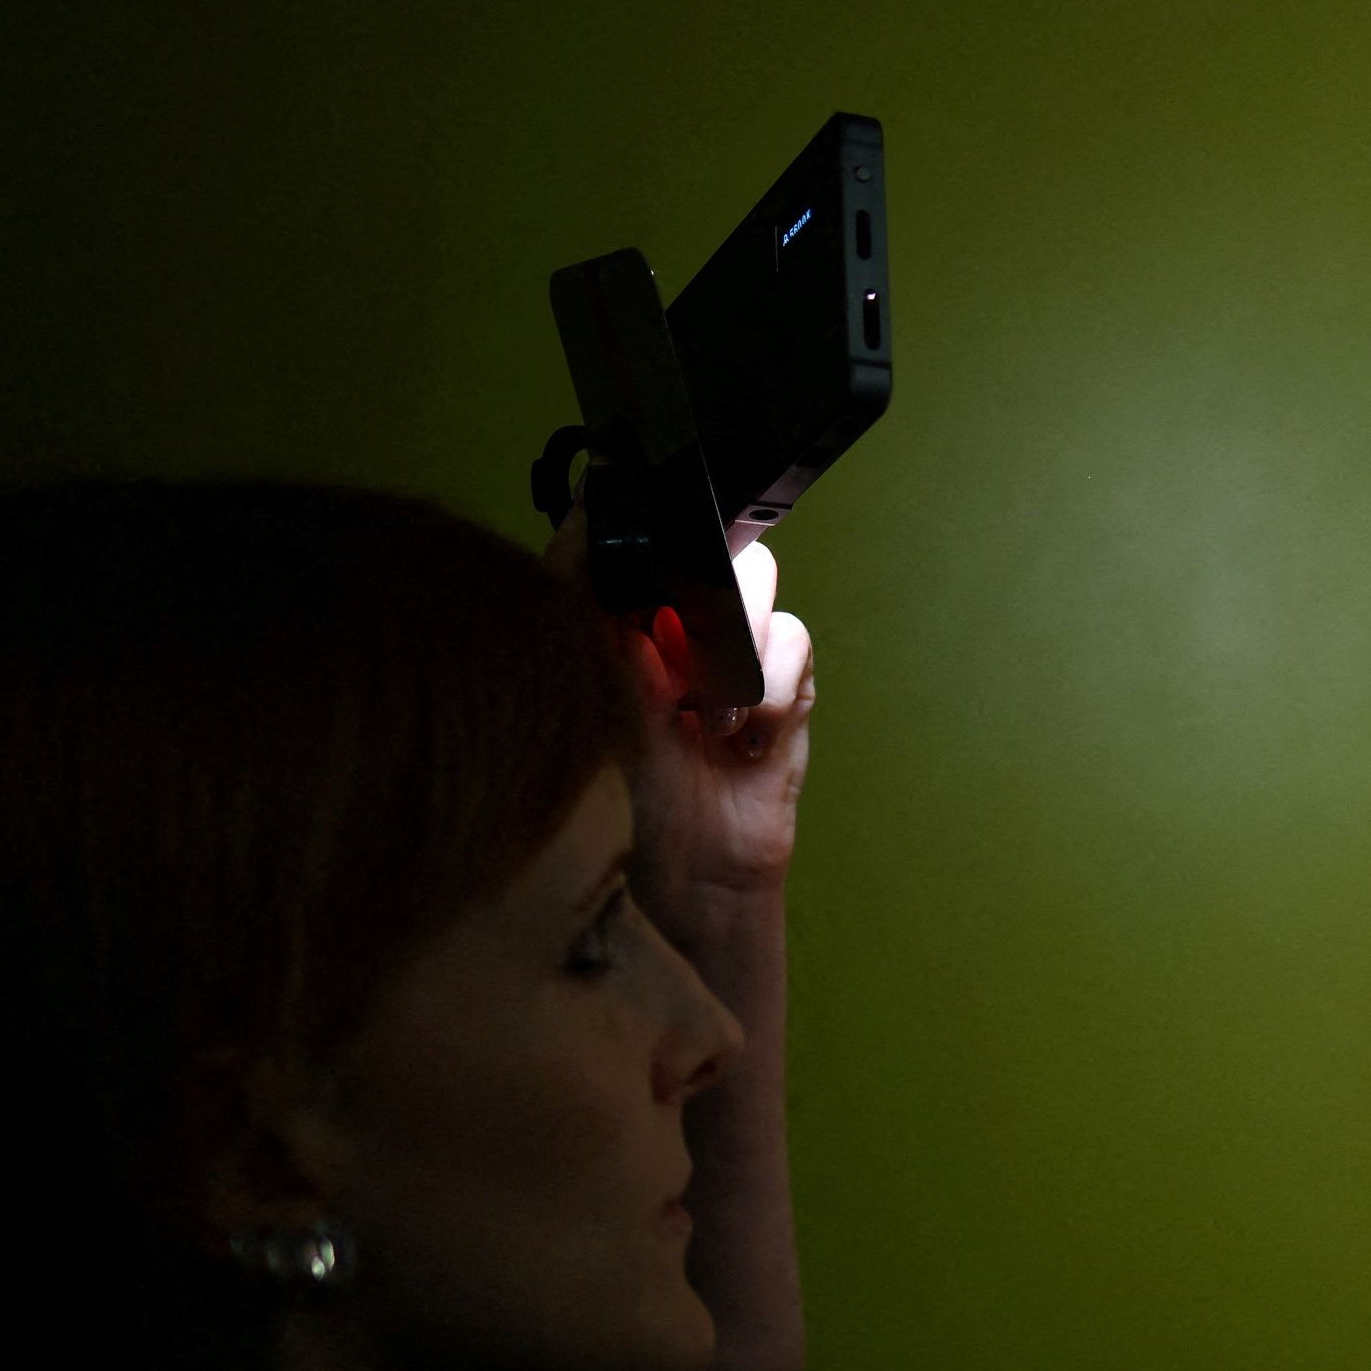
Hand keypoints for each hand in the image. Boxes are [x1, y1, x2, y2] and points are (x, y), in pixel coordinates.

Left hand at [544, 505, 815, 931]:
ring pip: (758, 578)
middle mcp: (675, 616)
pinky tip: (741, 736)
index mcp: (615, 604)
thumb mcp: (575, 675)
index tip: (647, 577)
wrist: (679, 876)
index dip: (657, 528)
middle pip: (712, 536)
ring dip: (731, 648)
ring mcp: (734, 650)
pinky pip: (795, 641)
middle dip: (697, 595)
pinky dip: (771, 690)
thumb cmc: (609, 791)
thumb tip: (594, 494)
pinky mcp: (785, 688)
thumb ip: (576, 579)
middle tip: (671, 663)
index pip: (647, 519)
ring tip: (702, 713)